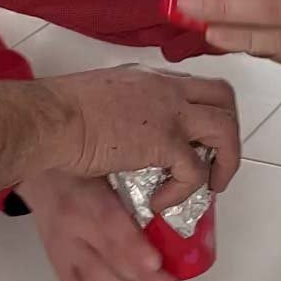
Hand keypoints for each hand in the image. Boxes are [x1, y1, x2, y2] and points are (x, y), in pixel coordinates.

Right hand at [18, 170, 179, 280]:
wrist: (39, 171)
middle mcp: (72, 224)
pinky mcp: (55, 260)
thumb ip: (134, 186)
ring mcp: (61, 246)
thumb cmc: (83, 167)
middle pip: (107, 257)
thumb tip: (174, 208)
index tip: (157, 264)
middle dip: (141, 279)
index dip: (133, 247)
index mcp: (88, 196)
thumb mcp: (108, 166)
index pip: (110, 224)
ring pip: (93, 277)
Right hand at [46, 66, 239, 207]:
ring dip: (224, 161)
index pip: (196, 86)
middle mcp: (168, 89)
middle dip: (228, 132)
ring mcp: (170, 113)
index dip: (204, 113)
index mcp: (151, 78)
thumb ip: (127, 105)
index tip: (197, 141)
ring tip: (208, 187)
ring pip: (225, 129)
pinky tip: (161, 202)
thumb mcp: (104, 94)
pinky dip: (183, 192)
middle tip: (215, 163)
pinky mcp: (165, 142)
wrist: (52, 117)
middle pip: (224, 98)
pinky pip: (194, 170)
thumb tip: (130, 128)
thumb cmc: (61, 109)